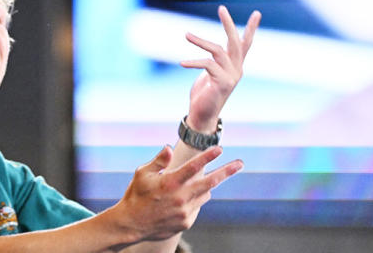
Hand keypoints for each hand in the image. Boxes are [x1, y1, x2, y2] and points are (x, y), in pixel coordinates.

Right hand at [114, 145, 241, 241]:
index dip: (208, 156)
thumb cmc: (136, 195)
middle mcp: (180, 197)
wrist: (132, 224)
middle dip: (227, 171)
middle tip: (240, 163)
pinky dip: (193, 200)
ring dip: (204, 186)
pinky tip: (178, 201)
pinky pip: (197, 206)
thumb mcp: (142, 174)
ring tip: (189, 185)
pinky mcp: (187, 222)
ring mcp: (185, 211)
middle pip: (210, 182)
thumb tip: (170, 148)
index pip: (193, 166)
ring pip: (204, 194)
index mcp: (169, 182)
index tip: (219, 148)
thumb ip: (159, 161)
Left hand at [182, 6, 261, 132]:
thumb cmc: (204, 94)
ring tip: (186, 34)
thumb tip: (211, 51)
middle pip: (235, 42)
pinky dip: (193, 62)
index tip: (257, 13)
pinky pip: (207, 64)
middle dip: (229, 24)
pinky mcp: (223, 82)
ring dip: (200, 41)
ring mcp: (232, 76)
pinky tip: (182, 64)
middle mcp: (236, 69)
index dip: (251, 28)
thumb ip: (214, 61)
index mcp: (234, 65)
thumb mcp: (210, 74)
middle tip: (222, 8)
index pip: (245, 44)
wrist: (203, 115)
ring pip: (217, 50)